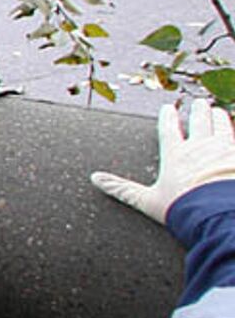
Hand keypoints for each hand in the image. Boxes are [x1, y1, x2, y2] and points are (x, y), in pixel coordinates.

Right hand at [92, 98, 234, 222]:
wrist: (219, 214)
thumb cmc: (183, 209)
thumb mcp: (148, 201)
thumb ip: (122, 189)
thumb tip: (95, 179)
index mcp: (175, 155)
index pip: (169, 129)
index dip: (168, 117)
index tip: (168, 109)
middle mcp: (199, 147)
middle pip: (198, 122)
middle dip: (198, 111)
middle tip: (199, 103)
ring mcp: (223, 150)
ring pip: (221, 125)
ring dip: (219, 117)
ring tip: (217, 111)